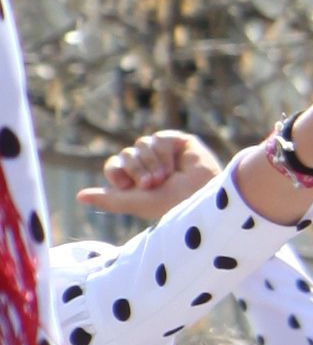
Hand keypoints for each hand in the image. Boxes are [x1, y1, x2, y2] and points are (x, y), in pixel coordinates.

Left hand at [80, 125, 225, 224]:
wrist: (202, 196)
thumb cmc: (170, 206)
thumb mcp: (134, 203)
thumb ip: (107, 199)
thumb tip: (79, 196)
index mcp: (136, 182)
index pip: (114, 165)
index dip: (117, 172)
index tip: (124, 184)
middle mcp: (148, 166)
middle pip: (126, 155)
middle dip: (136, 170)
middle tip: (151, 184)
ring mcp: (162, 154)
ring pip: (140, 145)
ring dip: (151, 164)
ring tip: (165, 178)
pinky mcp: (177, 142)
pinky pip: (157, 139)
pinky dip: (163, 154)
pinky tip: (175, 167)